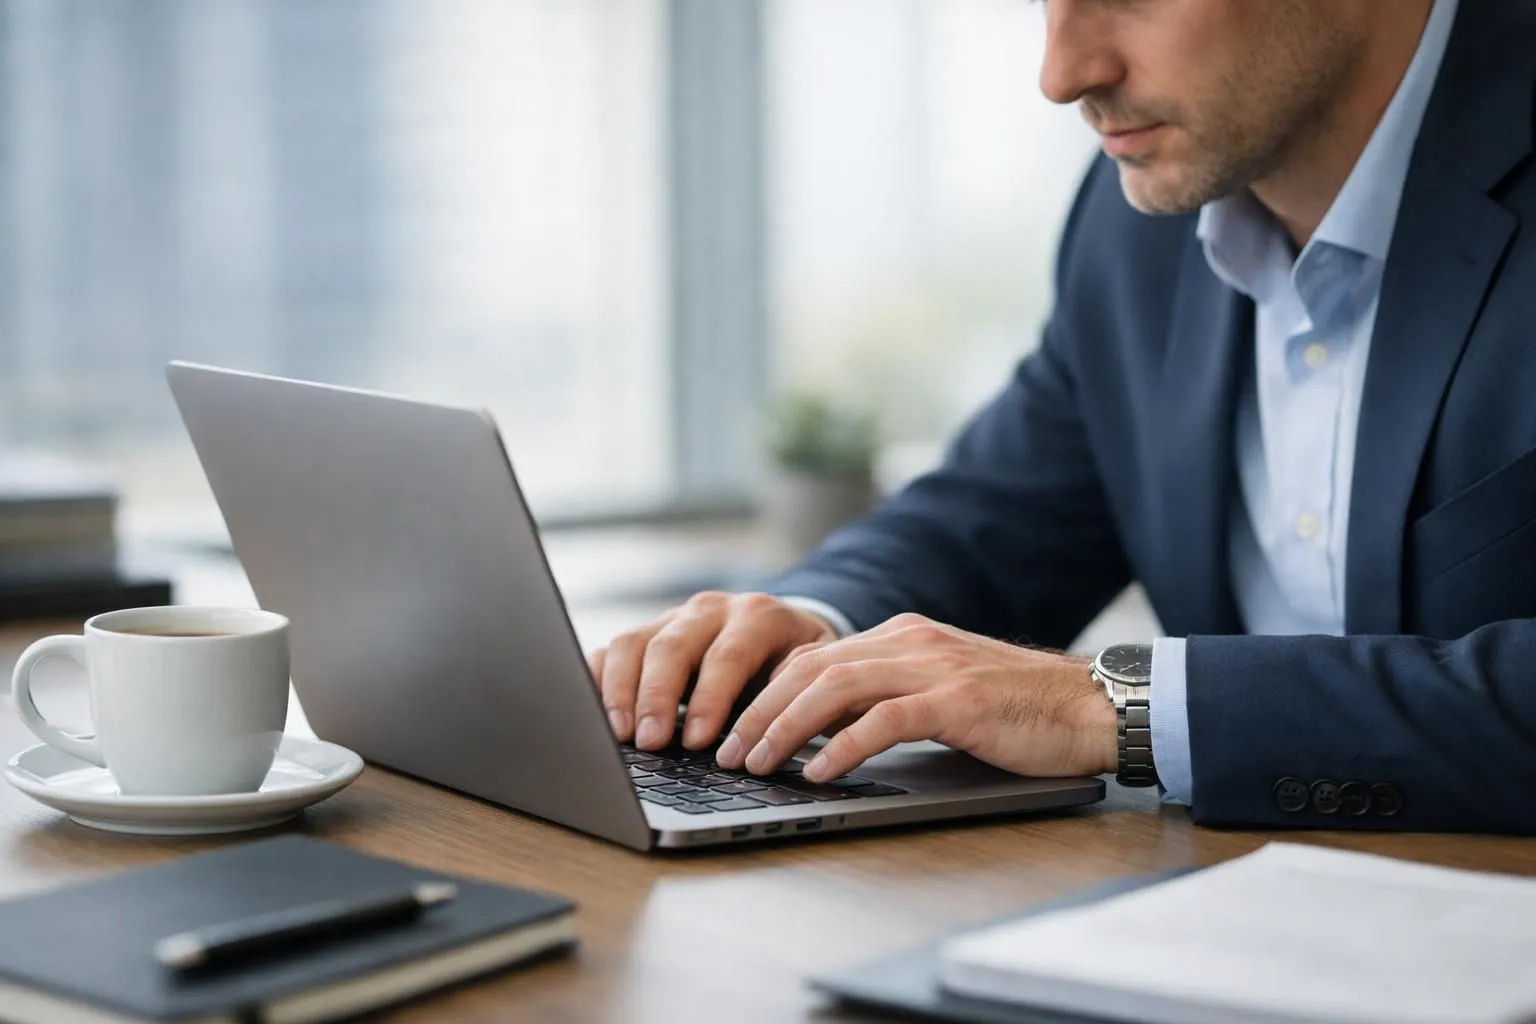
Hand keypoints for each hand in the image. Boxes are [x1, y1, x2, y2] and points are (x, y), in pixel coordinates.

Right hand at [588, 592, 838, 750]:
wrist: (786, 631)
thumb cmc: (799, 665)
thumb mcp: (811, 675)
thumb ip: (793, 695)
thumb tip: (772, 735)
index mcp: (757, 616)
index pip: (726, 656)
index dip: (710, 699)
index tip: (695, 742)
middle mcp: (710, 610)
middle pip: (672, 646)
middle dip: (656, 697)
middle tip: (649, 743)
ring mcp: (673, 618)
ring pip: (634, 642)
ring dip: (620, 691)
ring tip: (619, 734)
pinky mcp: (647, 633)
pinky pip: (611, 649)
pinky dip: (595, 679)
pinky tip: (589, 712)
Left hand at [713, 613, 1117, 782]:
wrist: (1091, 706)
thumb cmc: (1017, 710)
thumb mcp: (939, 692)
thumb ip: (886, 698)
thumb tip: (822, 730)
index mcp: (901, 636)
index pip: (814, 657)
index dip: (766, 692)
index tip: (734, 728)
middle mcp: (910, 641)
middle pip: (810, 669)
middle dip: (759, 711)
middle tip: (728, 752)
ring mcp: (933, 667)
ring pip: (834, 688)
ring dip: (785, 728)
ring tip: (757, 763)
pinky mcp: (956, 700)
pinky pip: (883, 720)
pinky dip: (843, 746)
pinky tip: (818, 771)